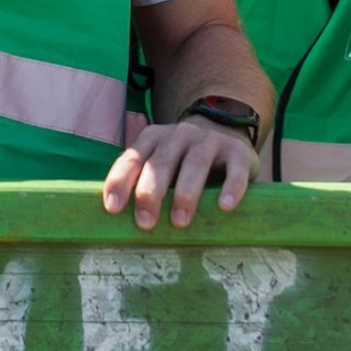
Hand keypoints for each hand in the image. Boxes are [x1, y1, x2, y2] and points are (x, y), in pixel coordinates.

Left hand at [101, 116, 257, 230]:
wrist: (225, 127)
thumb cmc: (183, 158)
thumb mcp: (161, 161)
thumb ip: (144, 181)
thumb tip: (119, 222)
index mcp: (154, 138)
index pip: (132, 158)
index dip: (120, 181)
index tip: (113, 208)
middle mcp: (179, 135)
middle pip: (162, 162)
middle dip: (151, 192)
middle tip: (145, 223)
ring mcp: (209, 140)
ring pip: (195, 163)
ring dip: (186, 193)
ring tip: (180, 222)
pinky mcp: (237, 151)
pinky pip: (234, 169)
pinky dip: (231, 188)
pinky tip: (224, 206)